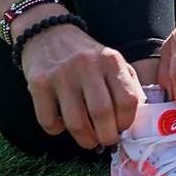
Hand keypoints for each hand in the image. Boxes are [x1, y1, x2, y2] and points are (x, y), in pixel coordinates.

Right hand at [21, 16, 141, 149]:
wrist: (47, 33)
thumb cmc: (85, 55)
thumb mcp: (112, 62)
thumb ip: (128, 86)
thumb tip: (136, 120)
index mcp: (111, 60)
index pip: (128, 100)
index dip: (127, 122)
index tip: (122, 129)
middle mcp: (87, 65)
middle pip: (102, 113)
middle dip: (107, 137)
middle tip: (107, 142)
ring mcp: (61, 74)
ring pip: (76, 122)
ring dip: (85, 140)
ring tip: (88, 141)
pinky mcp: (38, 83)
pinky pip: (48, 120)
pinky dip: (57, 130)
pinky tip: (62, 124)